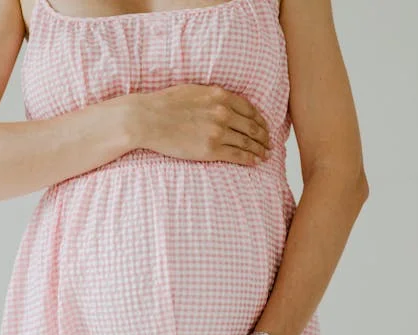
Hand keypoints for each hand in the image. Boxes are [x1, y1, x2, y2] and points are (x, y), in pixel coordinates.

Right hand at [128, 84, 271, 166]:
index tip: (265, 126)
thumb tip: (224, 101)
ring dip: (260, 149)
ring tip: (266, 155)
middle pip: (253, 127)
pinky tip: (255, 162)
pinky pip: (238, 155)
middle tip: (270, 143)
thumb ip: (212, 96)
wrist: (147, 119)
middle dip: (264, 136)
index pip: (250, 109)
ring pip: (248, 142)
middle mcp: (223, 113)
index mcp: (220, 96)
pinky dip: (250, 159)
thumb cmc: (164, 104)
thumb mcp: (193, 90)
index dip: (260, 120)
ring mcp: (218, 132)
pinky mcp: (211, 150)